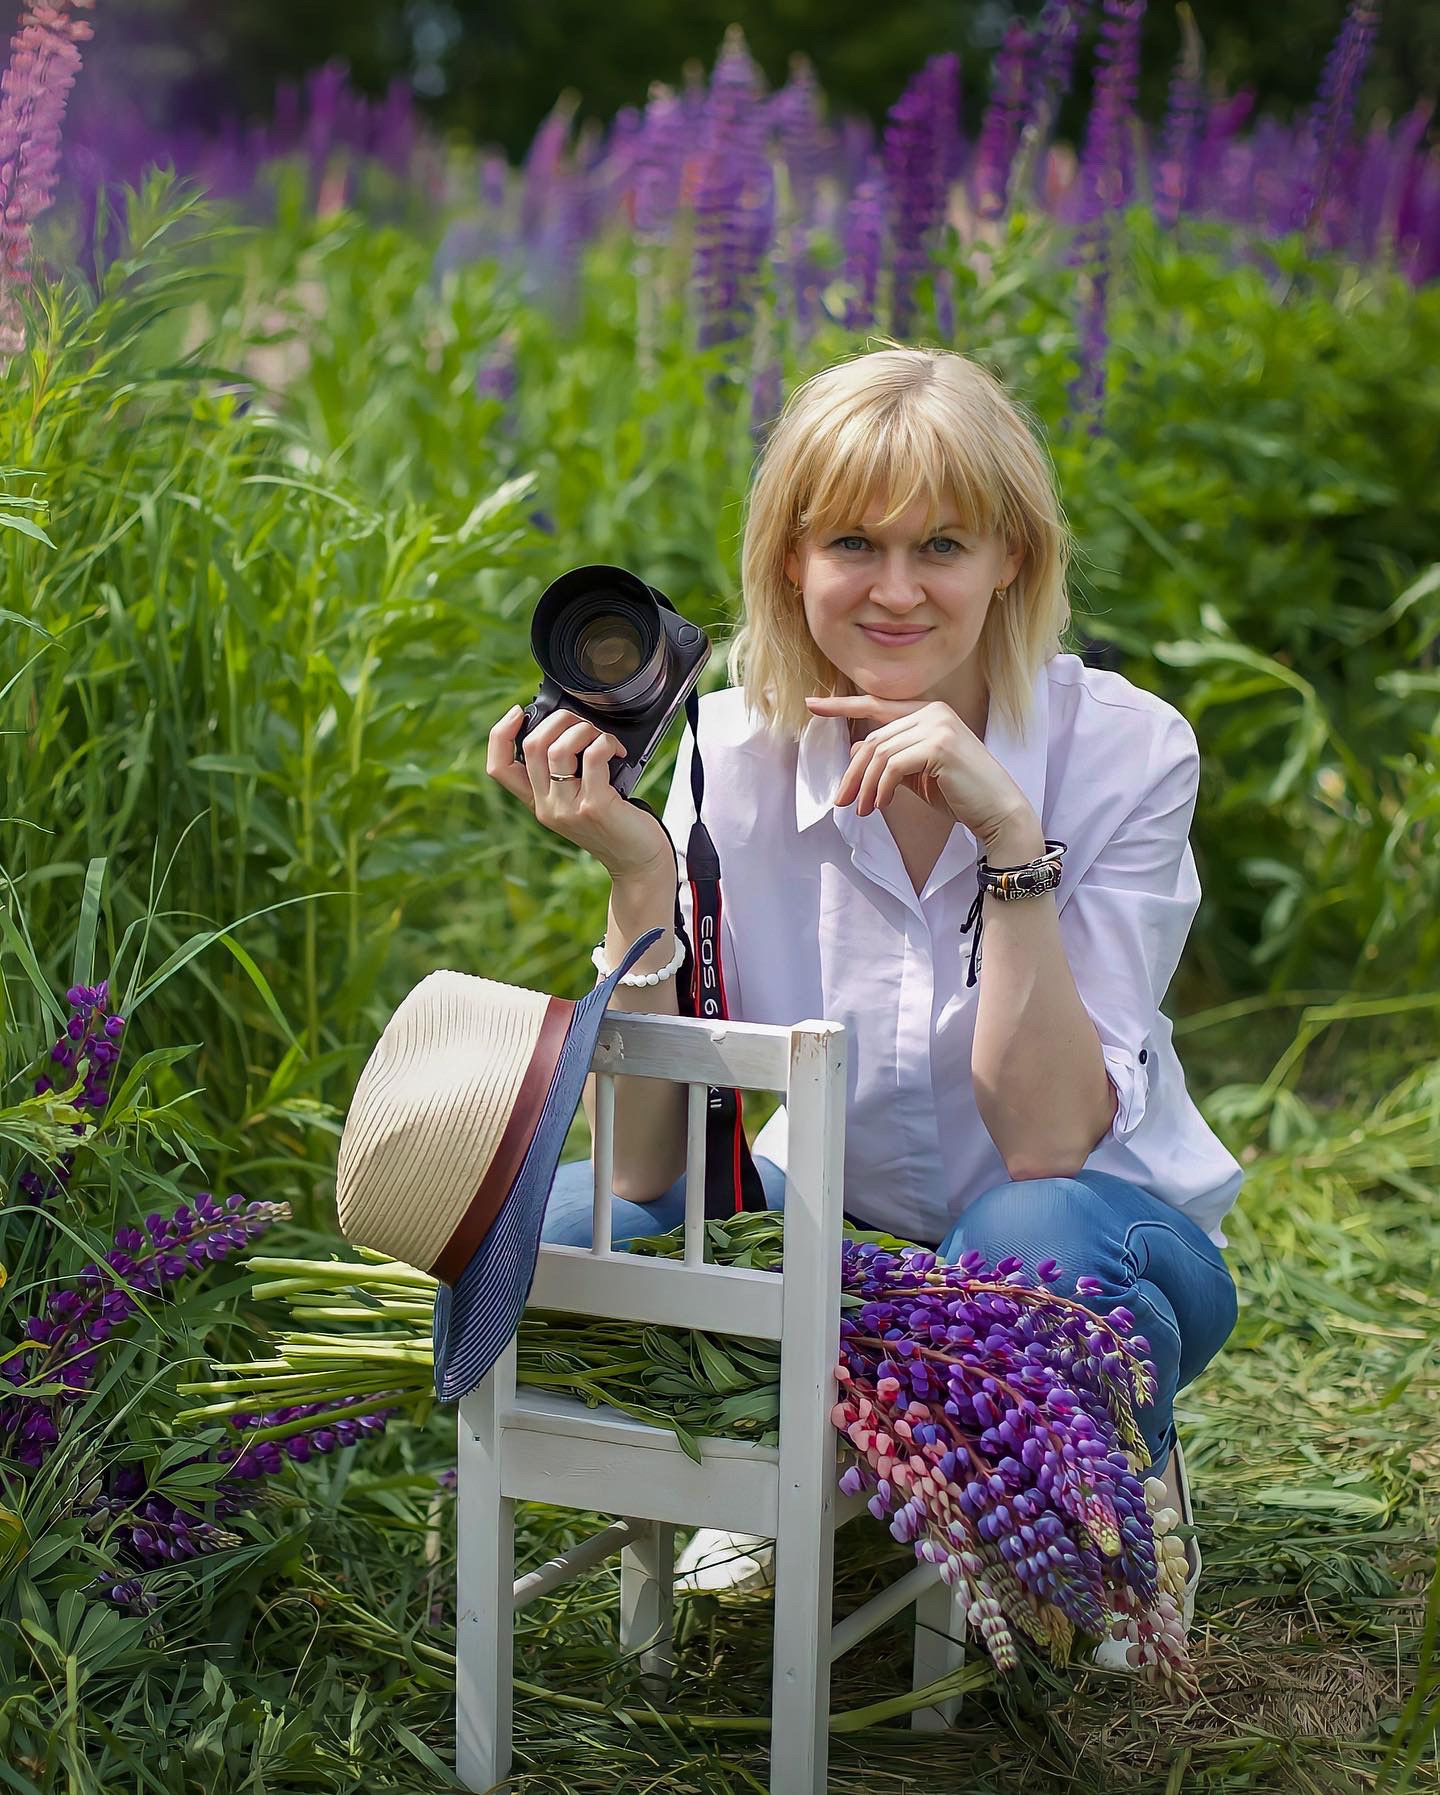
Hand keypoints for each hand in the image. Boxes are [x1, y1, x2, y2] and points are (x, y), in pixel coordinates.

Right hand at [487, 705, 673, 881]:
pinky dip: (606, 743)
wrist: (639, 862)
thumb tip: (569, 728)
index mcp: (538, 802)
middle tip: (583, 725)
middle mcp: (547, 806)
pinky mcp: (594, 806)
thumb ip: (567, 772)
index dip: (500, 734)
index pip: (498, 767)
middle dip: (559, 720)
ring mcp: (568, 808)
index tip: (519, 713)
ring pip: (558, 748)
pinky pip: (593, 756)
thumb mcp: (578, 799)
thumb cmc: (616, 824)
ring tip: (603, 739)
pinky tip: (618, 751)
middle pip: (531, 746)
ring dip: (584, 730)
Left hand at [804, 693, 1027, 842]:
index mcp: (929, 712)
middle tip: (841, 801)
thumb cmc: (959, 794)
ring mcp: (938, 725)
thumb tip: (855, 750)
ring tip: (861, 810)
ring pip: (880, 753)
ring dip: (864, 786)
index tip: (812, 705)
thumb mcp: (916, 774)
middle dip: (853, 773)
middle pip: (874, 739)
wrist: (998, 811)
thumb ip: (889, 758)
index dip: (842, 706)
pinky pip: (892, 766)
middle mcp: (934, 711)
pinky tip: (880, 805)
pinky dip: (881, 788)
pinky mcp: (939, 745)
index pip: (877, 706)